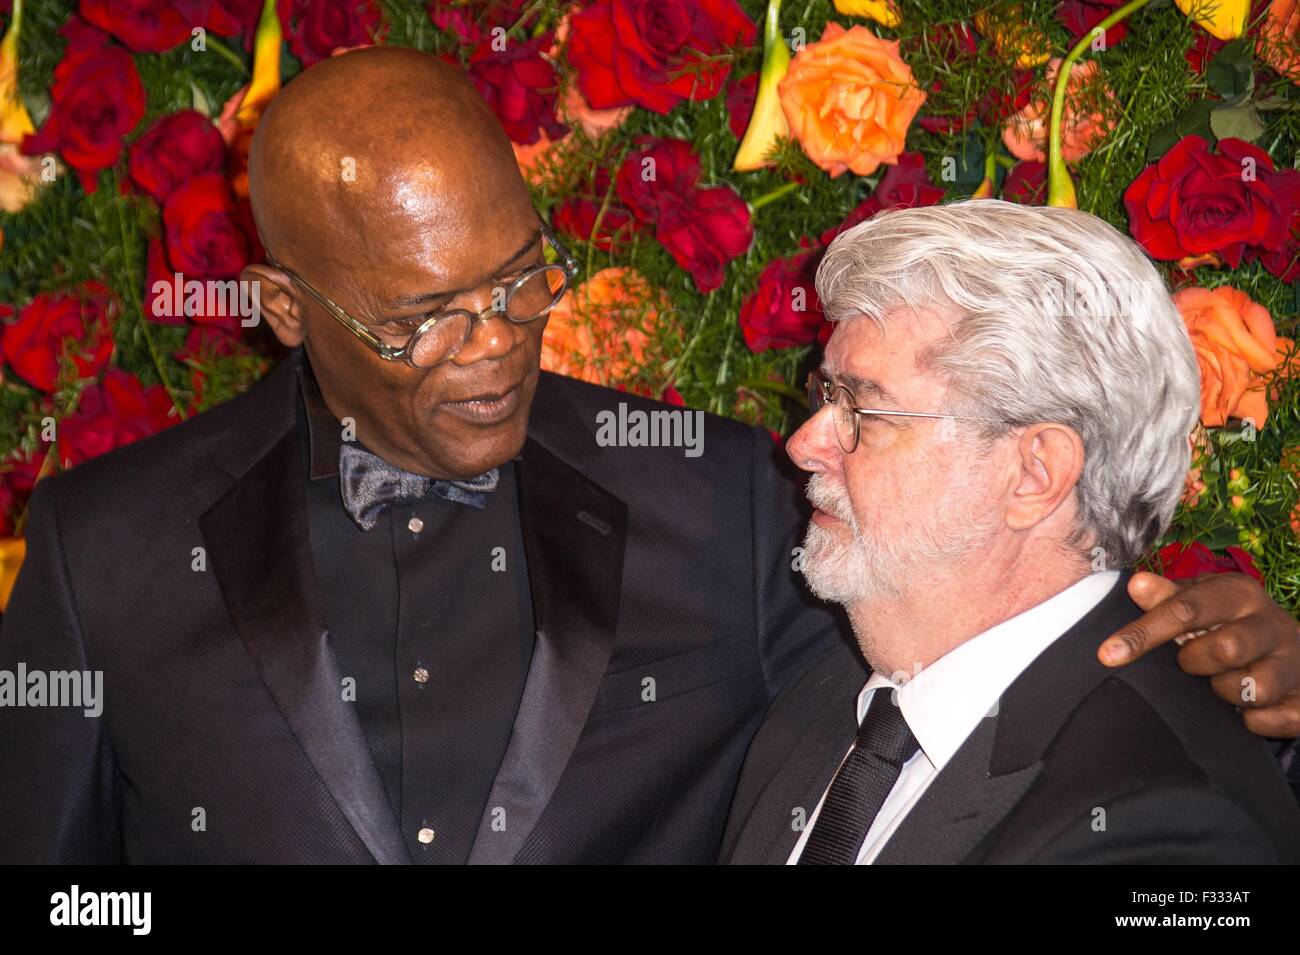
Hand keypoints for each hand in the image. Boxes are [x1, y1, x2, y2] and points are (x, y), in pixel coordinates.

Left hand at [1098, 571, 1299, 738]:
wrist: (1291, 649)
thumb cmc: (1227, 622)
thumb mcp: (1198, 602)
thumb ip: (1166, 598)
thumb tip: (1136, 584)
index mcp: (1240, 593)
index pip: (1185, 609)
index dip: (1143, 634)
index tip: (1107, 655)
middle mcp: (1272, 623)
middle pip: (1225, 648)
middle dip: (1195, 663)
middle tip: (1190, 664)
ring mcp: (1294, 662)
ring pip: (1251, 688)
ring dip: (1224, 693)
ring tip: (1219, 684)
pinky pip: (1273, 719)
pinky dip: (1252, 720)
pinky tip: (1245, 711)